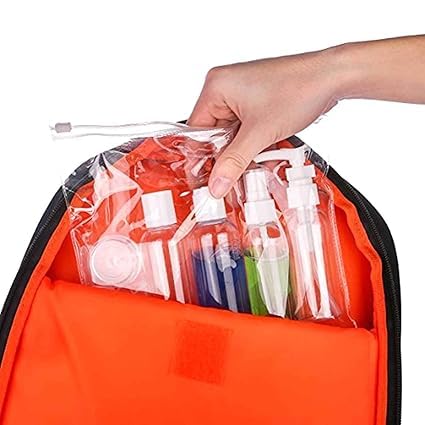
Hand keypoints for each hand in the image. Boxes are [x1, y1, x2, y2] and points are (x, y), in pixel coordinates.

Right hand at [188, 48, 342, 197]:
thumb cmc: (299, 88)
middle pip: (213, 135)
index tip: (205, 181)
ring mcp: (241, 95)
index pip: (195, 131)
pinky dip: (251, 145)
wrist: (332, 77)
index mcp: (216, 87)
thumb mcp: (260, 133)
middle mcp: (225, 88)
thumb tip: (216, 185)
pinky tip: (260, 156)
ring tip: (249, 167)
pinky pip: (244, 130)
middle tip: (228, 181)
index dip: (201, 159)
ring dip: (240, 153)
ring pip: (230, 135)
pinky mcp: (255, 102)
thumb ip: (234, 162)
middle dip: (224, 158)